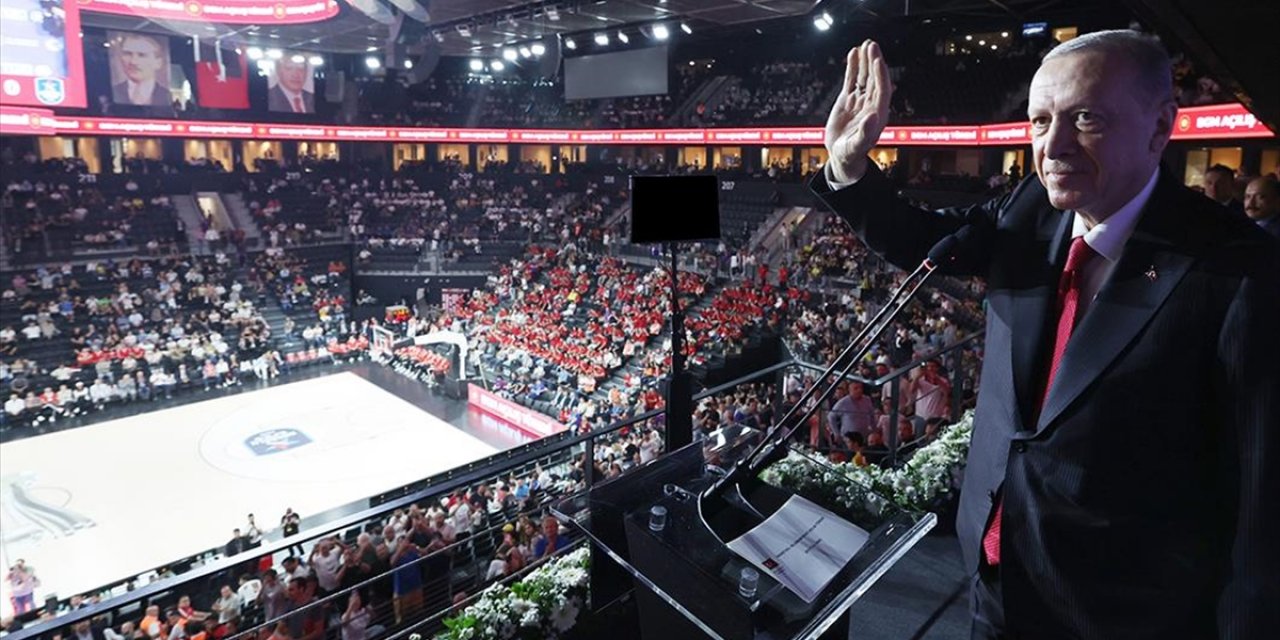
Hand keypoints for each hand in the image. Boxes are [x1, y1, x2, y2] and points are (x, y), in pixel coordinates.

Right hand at [824, 40, 892, 182]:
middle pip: (874, 79)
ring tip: (865, 45)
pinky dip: (853, 67)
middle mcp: (871, 104)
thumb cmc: (851, 153)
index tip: (877, 60)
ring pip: (864, 77)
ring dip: (865, 61)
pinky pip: (852, 80)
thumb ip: (865, 132)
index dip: (880, 75)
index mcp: (877, 114)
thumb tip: (873, 116)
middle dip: (873, 62)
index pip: (882, 90)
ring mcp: (860, 100)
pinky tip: (853, 54)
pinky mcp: (848, 99)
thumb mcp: (857, 146)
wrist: (841, 155)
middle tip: (872, 46)